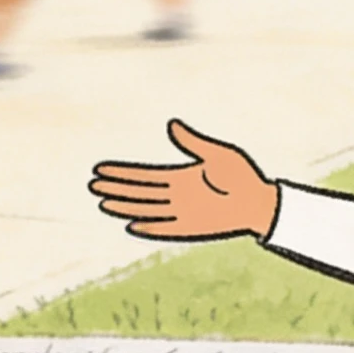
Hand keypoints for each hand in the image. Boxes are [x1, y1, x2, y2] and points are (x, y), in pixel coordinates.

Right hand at [89, 120, 279, 239]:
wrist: (261, 203)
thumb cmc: (243, 176)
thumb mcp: (217, 153)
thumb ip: (192, 142)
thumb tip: (171, 124)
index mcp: (180, 176)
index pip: (144, 174)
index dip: (122, 172)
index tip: (102, 168)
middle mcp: (176, 195)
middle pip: (139, 192)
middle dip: (116, 187)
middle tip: (92, 184)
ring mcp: (182, 212)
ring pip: (145, 209)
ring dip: (124, 206)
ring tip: (103, 202)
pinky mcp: (191, 228)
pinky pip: (164, 229)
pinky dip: (148, 228)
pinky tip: (130, 225)